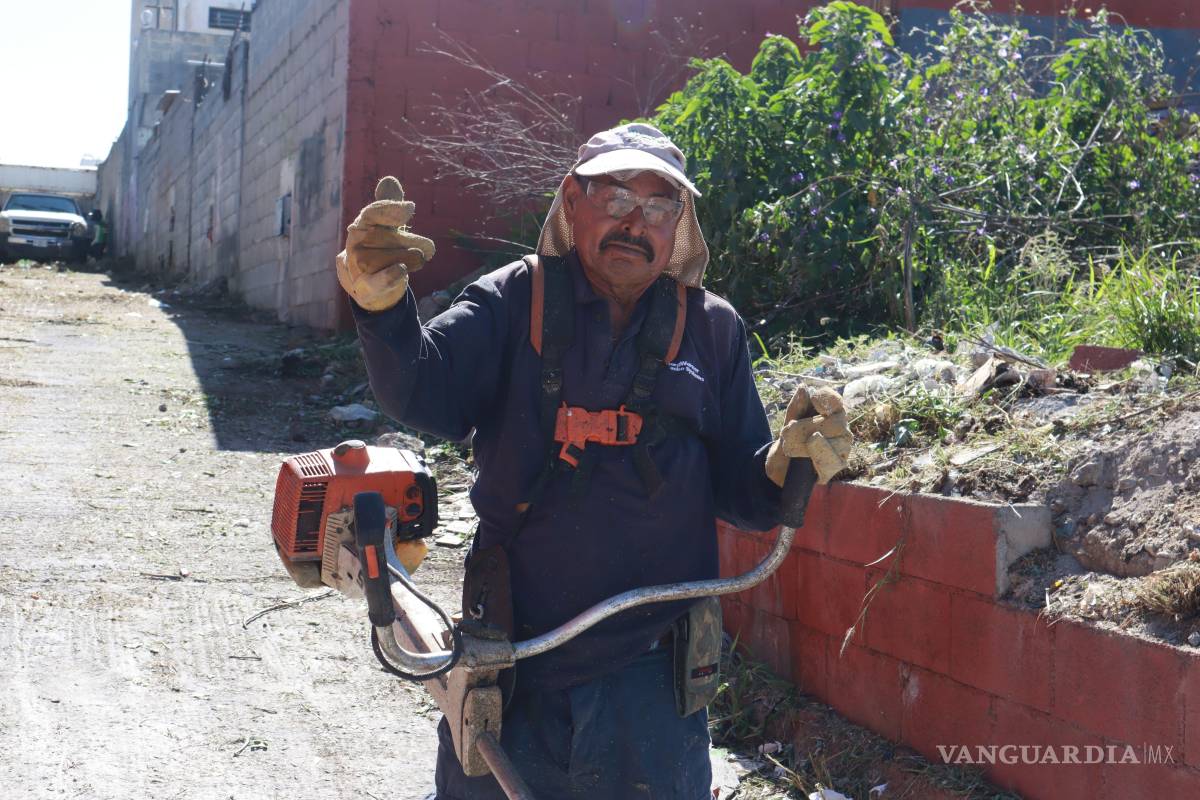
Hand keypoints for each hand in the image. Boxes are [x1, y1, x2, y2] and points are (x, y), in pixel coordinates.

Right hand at [335, 176, 435, 311]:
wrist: (373, 286)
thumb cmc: (384, 250)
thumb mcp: (389, 226)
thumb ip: (391, 206)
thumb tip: (389, 180)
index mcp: (362, 225)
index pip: (372, 214)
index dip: (390, 209)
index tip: (410, 209)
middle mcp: (355, 245)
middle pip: (384, 237)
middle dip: (409, 241)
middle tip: (428, 247)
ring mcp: (357, 267)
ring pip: (387, 258)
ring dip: (409, 258)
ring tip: (419, 260)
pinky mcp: (365, 288)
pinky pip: (376, 281)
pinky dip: (390, 276)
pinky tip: (402, 269)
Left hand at [765, 386, 851, 487]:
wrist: (782, 465)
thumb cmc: (791, 439)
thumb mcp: (789, 421)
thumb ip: (797, 406)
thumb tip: (803, 388)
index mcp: (833, 416)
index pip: (837, 403)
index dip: (828, 398)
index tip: (814, 399)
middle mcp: (842, 431)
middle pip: (836, 422)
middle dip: (810, 425)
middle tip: (788, 430)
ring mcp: (842, 450)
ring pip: (837, 442)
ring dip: (810, 441)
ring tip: (791, 442)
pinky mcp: (836, 466)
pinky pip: (832, 461)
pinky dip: (819, 454)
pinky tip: (809, 449)